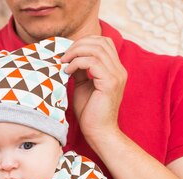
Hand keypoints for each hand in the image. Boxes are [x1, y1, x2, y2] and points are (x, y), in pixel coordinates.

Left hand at [61, 36, 126, 150]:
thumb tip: (69, 57)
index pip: (104, 42)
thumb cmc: (90, 112)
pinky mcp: (110, 83)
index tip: (68, 53)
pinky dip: (77, 63)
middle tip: (63, 56)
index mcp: (115, 69)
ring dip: (76, 52)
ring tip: (63, 62)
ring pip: (96, 49)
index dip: (84, 42)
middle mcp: (119, 70)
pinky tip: (67, 71)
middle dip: (78, 44)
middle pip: (100, 42)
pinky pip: (92, 62)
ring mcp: (116, 76)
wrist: (98, 132)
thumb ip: (80, 70)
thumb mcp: (83, 85)